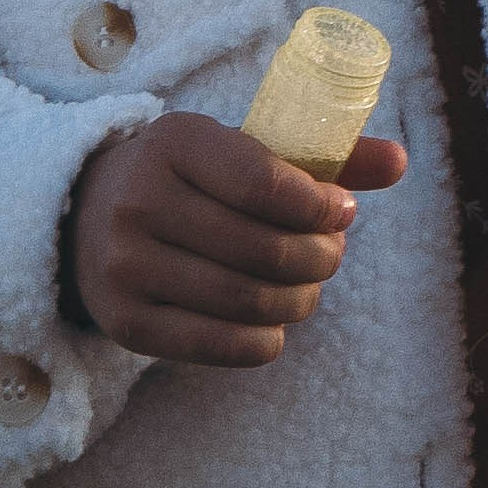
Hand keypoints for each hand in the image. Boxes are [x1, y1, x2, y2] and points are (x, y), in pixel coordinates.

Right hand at [67, 111, 407, 366]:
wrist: (87, 217)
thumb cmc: (190, 180)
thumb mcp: (239, 150)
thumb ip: (319, 157)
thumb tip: (400, 160)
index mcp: (174, 142)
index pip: (267, 184)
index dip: (322, 207)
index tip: (343, 212)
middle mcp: (140, 200)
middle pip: (266, 250)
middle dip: (321, 258)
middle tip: (330, 255)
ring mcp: (126, 264)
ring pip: (249, 301)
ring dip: (299, 301)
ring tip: (306, 288)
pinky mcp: (125, 320)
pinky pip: (221, 345)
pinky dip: (265, 341)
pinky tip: (273, 325)